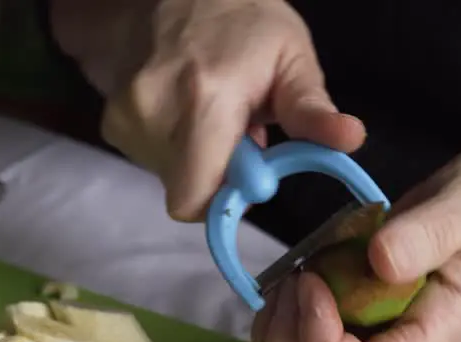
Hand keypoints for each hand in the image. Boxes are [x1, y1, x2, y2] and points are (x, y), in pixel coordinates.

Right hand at [96, 0, 366, 219]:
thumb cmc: (239, 20)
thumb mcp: (289, 55)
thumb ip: (312, 109)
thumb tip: (350, 139)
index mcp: (205, 98)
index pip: (194, 197)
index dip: (224, 202)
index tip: (250, 175)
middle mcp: (154, 113)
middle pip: (185, 191)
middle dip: (216, 177)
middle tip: (237, 137)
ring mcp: (125, 119)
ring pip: (169, 177)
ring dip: (195, 160)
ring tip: (209, 115)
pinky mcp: (110, 124)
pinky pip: (150, 161)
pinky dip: (173, 148)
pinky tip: (183, 111)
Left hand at [252, 132, 460, 341]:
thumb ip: (434, 232)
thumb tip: (382, 260)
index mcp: (440, 330)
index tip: (313, 285)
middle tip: (291, 286)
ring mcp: (382, 335)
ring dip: (281, 334)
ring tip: (290, 276)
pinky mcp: (362, 316)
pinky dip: (284, 315)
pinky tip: (295, 272)